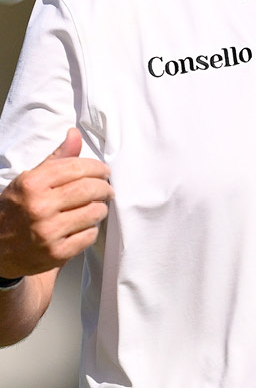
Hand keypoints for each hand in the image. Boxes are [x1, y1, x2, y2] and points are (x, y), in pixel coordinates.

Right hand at [0, 129, 111, 278]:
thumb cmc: (17, 209)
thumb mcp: (29, 181)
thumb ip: (56, 159)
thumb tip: (75, 134)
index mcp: (31, 184)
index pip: (78, 168)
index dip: (97, 168)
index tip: (103, 171)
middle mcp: (39, 207)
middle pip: (90, 189)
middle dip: (105, 187)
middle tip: (107, 189)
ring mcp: (48, 232)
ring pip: (94, 212)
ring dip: (101, 208)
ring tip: (97, 206)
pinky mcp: (57, 253)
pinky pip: (90, 236)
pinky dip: (92, 229)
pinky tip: (84, 226)